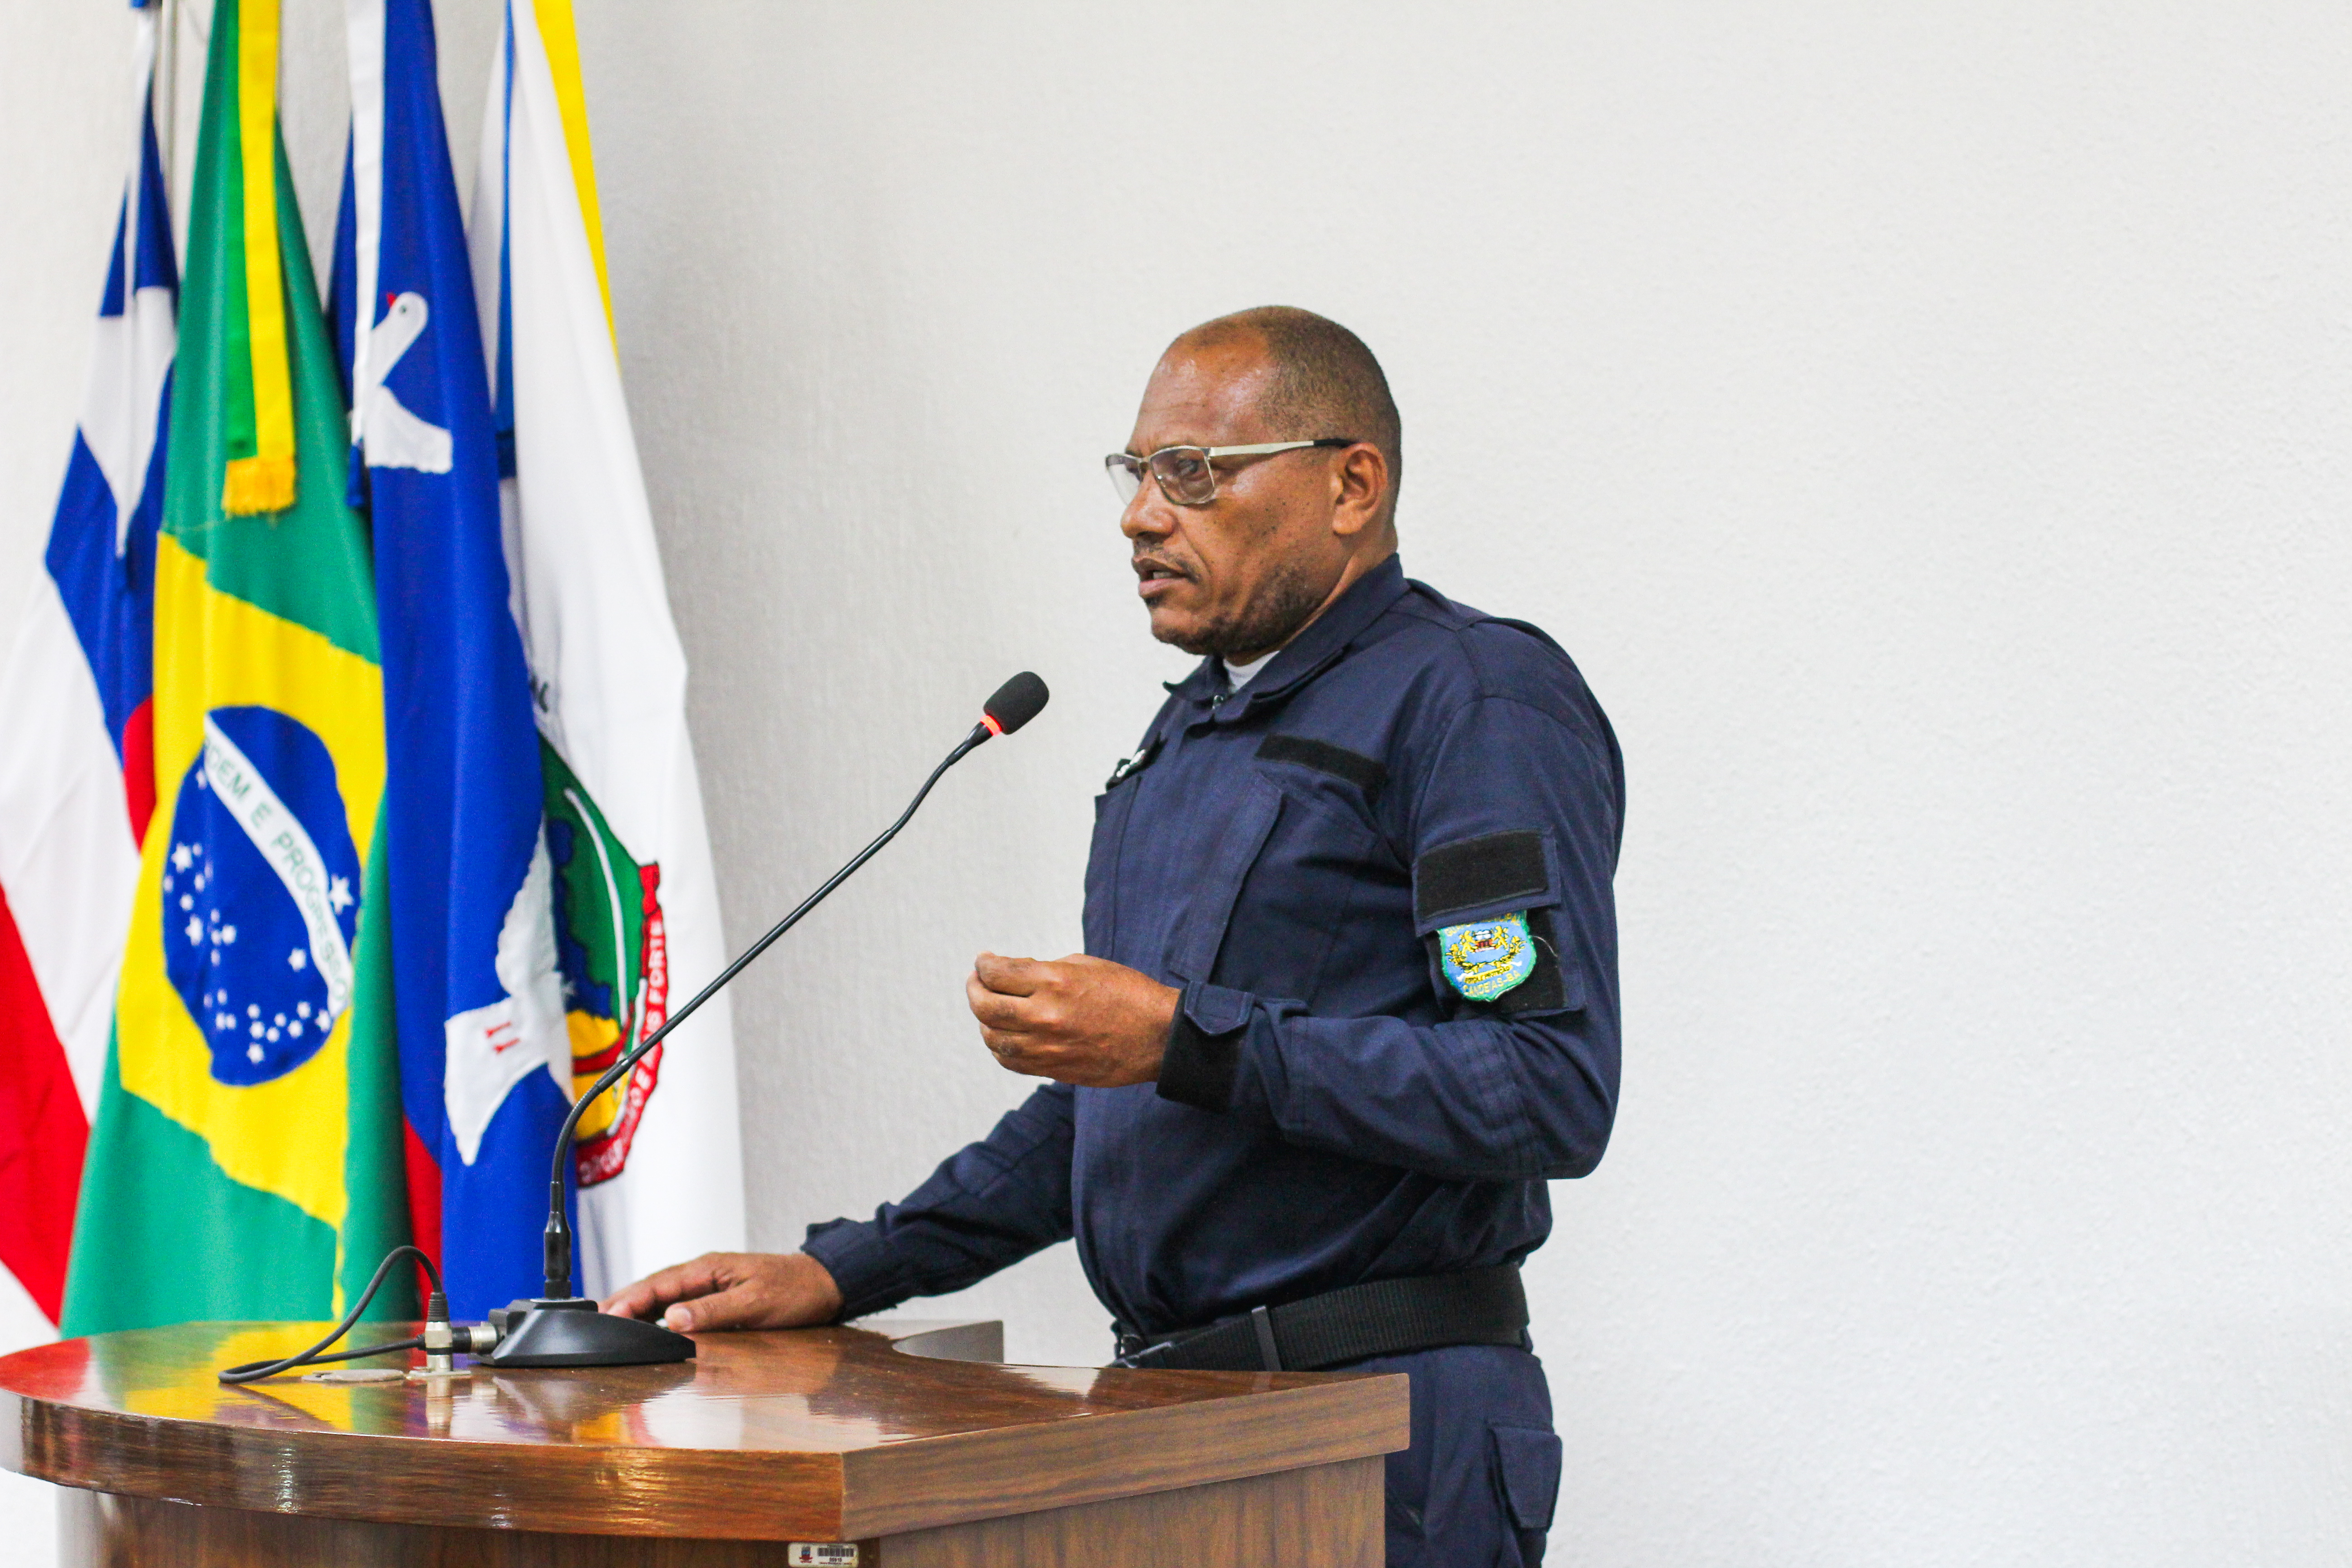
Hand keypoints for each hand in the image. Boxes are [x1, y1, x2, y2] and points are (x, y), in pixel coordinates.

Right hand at [599, 1251, 843, 1332]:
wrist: (824, 1285)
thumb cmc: (794, 1291)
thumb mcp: (755, 1303)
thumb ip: (713, 1310)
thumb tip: (673, 1318)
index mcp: (709, 1269)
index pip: (660, 1285)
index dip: (630, 1300)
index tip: (606, 1314)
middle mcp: (706, 1275)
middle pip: (656, 1289)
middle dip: (625, 1303)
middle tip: (597, 1322)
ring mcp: (711, 1286)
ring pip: (666, 1297)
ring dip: (641, 1310)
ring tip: (614, 1326)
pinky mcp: (719, 1299)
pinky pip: (682, 1306)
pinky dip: (661, 1316)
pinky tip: (651, 1328)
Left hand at [966, 952, 1179, 1086]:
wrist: (1159, 1036)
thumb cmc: (1128, 993)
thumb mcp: (1085, 965)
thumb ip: (1044, 969)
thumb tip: (1011, 972)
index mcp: (1055, 981)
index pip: (997, 973)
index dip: (983, 965)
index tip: (983, 962)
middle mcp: (1046, 1015)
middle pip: (985, 1006)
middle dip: (974, 990)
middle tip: (975, 981)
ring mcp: (1047, 1047)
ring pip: (993, 1037)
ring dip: (984, 1021)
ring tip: (988, 1009)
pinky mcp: (1054, 1068)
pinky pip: (1011, 1060)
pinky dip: (999, 1047)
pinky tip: (1003, 1034)